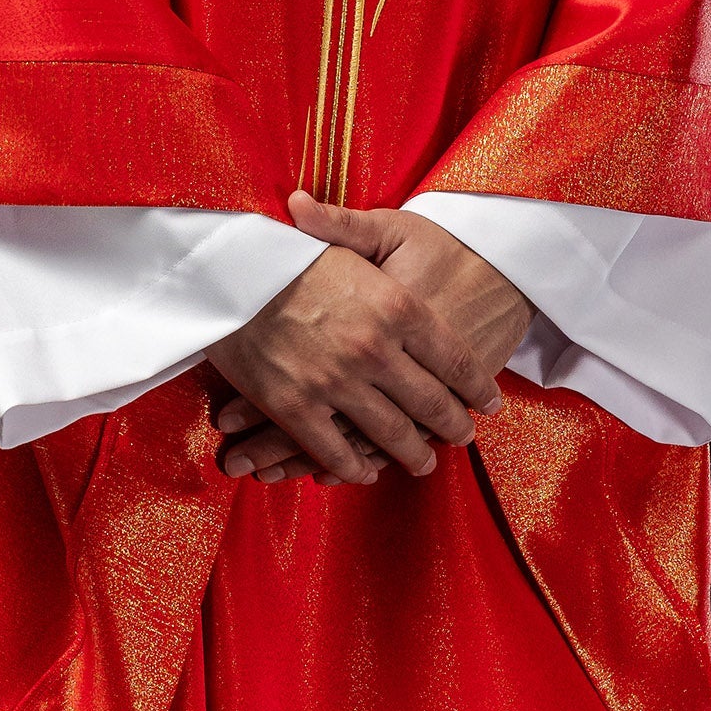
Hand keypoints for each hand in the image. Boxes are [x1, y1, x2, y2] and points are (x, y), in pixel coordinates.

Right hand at [206, 190, 533, 487]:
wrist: (222, 268)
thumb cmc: (289, 249)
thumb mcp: (354, 239)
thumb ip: (413, 277)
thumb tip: (429, 253)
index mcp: (397, 306)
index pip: (454, 357)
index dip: (475, 384)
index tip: (488, 400)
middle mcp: (375, 349)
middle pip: (430, 402)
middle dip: (452, 425)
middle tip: (463, 436)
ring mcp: (336, 382)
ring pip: (389, 433)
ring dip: (411, 454)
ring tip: (424, 463)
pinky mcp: (295, 407)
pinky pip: (335, 449)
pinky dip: (354, 466)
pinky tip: (365, 471)